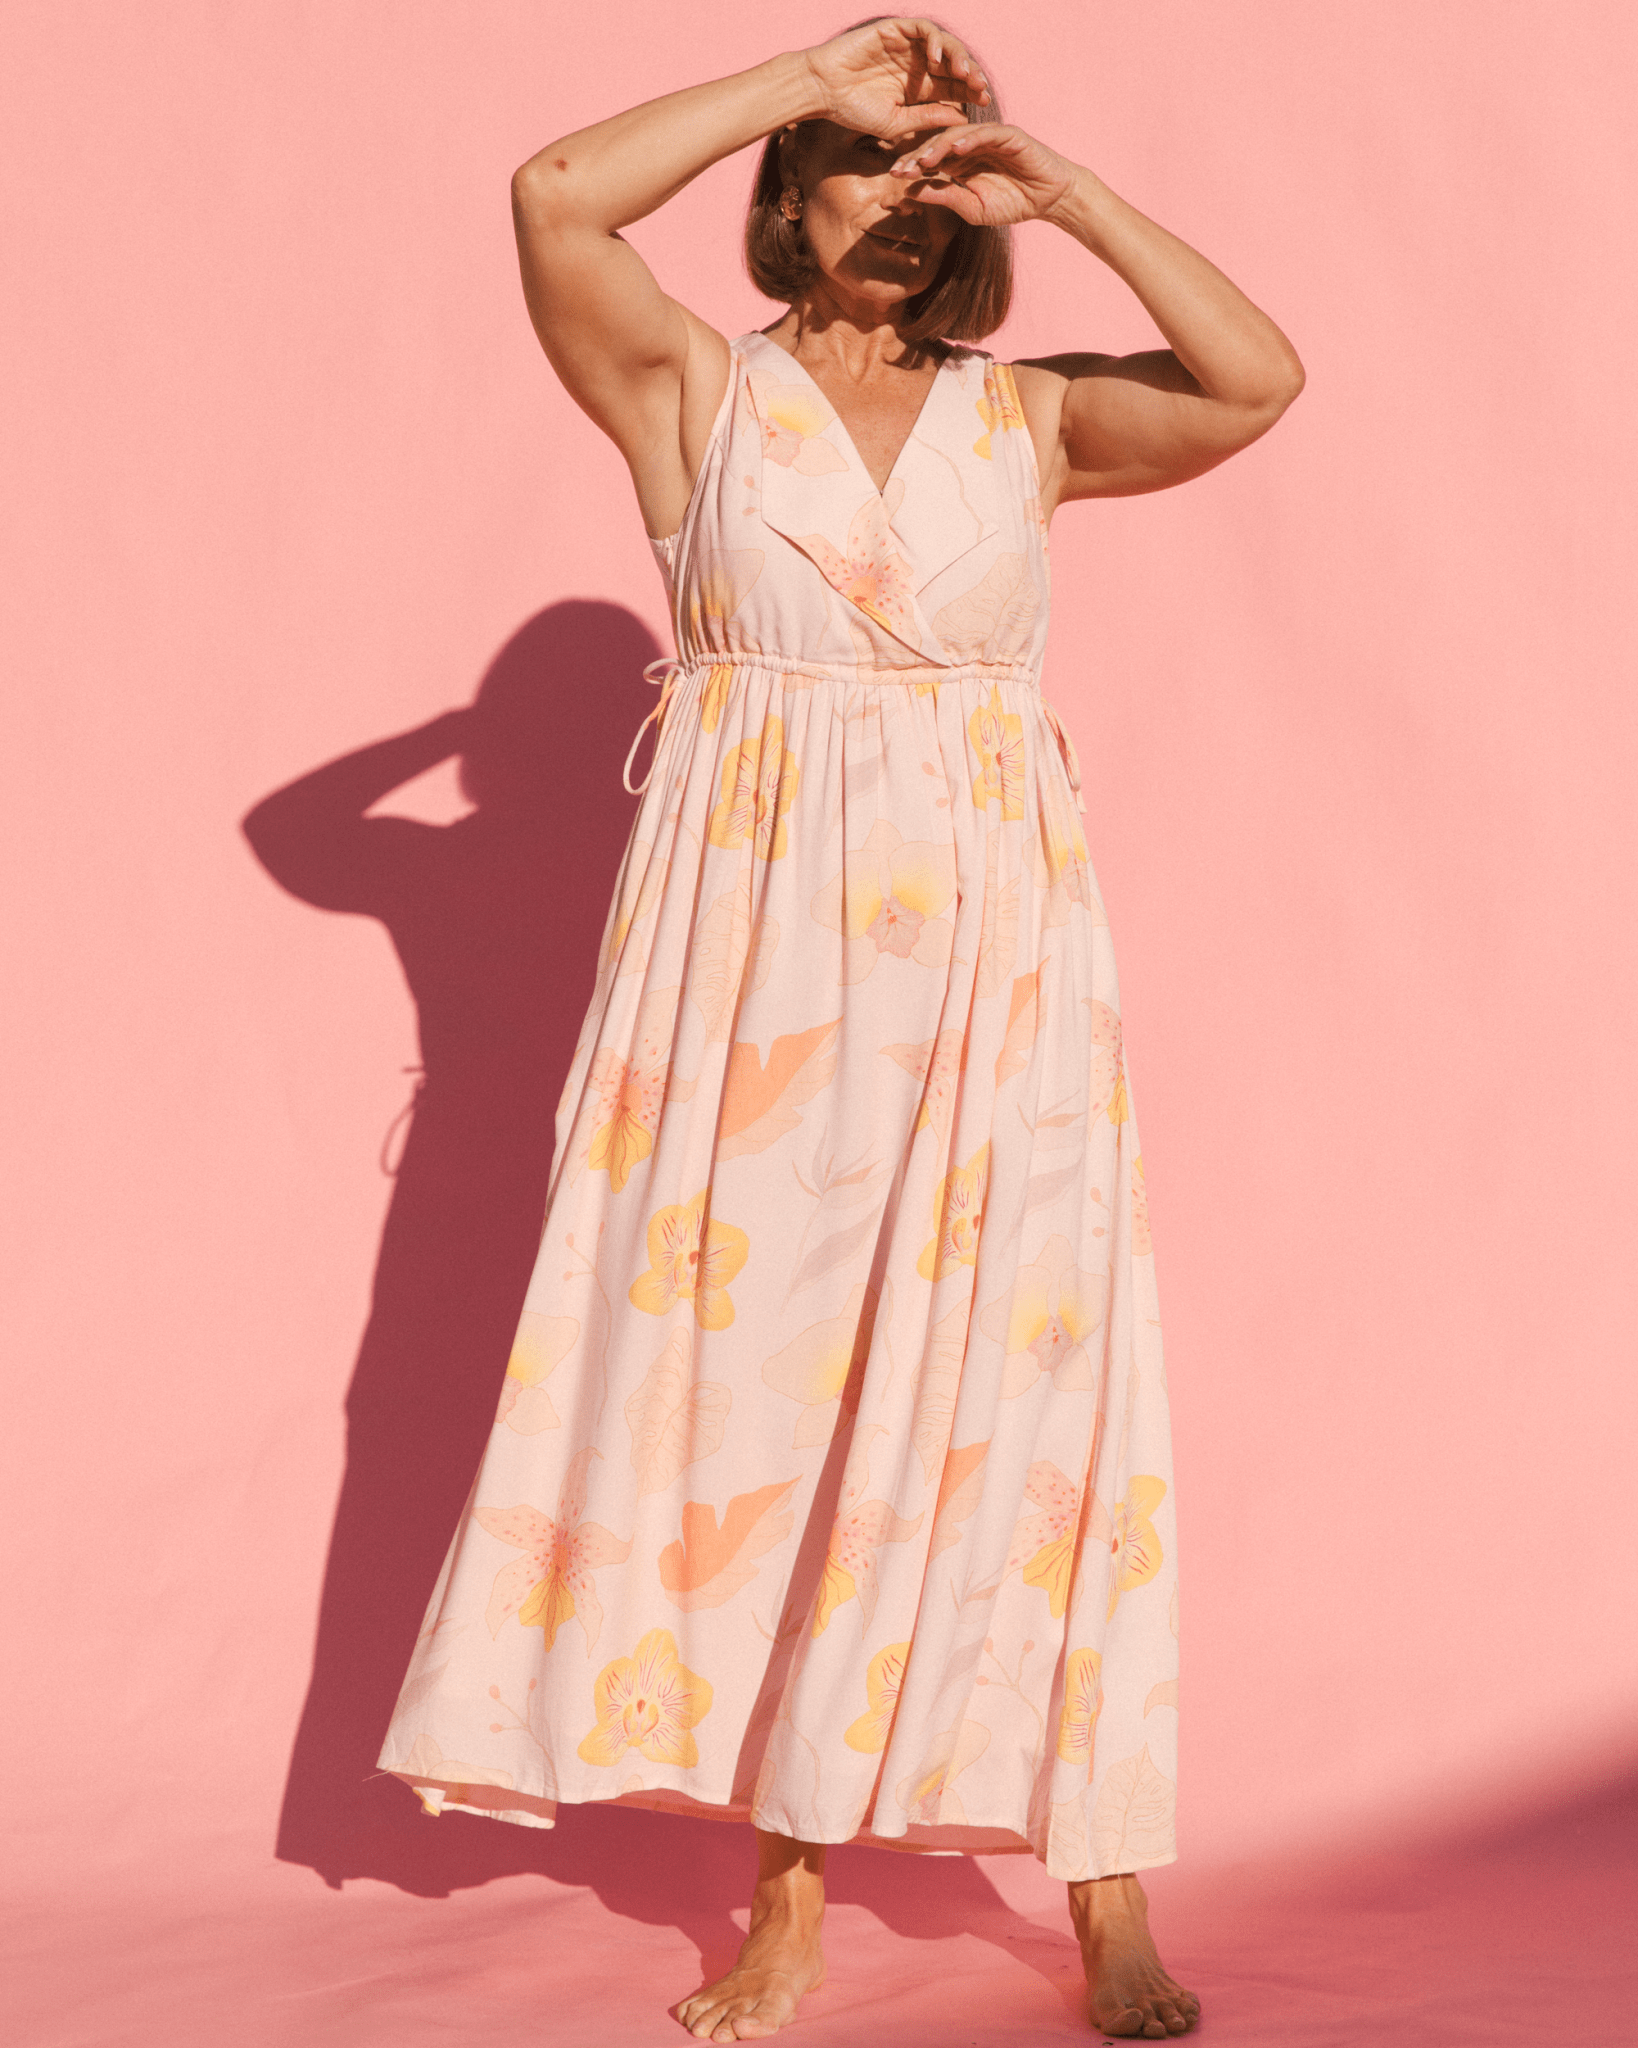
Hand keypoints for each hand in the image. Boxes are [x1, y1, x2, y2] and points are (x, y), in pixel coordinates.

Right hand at [800, 17, 989, 139]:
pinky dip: (935, 41)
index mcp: (918, 89)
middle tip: (981, 87)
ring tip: (963, 73)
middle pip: (953, 65)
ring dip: (957, 57)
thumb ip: (926, 119)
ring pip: (943, 45)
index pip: (952, 87)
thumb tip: (959, 119)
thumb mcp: (896, 124)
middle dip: (970, 75)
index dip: (970, 92)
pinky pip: (922, 29)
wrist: (823, 91)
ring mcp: (906, 46)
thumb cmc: (854, 112)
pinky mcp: (894, 30)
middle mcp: (916, 65)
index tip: (985, 102)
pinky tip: (938, 58)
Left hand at [888, 124, 1078, 227]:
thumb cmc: (1013, 203)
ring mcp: (988, 137)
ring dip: (939, 146)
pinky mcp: (1008, 134)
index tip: (894, 177)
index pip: (931, 161)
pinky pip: (985, 133)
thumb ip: (944, 197)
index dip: (912, 167)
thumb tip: (910, 193)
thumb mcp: (972, 208)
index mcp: (959, 162)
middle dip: (918, 156)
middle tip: (900, 167)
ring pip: (958, 134)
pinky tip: (956, 148)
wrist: (1048, 199)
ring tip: (923, 159)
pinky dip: (970, 139)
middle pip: (938, 144)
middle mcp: (970, 145)